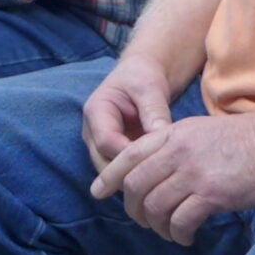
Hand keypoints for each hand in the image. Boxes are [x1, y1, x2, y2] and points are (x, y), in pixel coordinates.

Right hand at [82, 54, 179, 174]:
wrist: (141, 76)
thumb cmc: (143, 76)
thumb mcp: (149, 88)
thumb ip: (154, 111)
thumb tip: (162, 139)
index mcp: (96, 112)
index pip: (106, 142)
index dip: (130, 154)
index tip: (158, 158)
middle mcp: (92, 133)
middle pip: (104, 164)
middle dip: (130, 173)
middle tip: (161, 177)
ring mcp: (100, 146)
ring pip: (112, 173)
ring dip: (134, 177)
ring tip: (161, 178)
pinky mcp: (114, 154)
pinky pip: (122, 172)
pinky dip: (138, 176)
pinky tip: (158, 177)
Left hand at [89, 111, 254, 243]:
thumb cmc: (246, 140)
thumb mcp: (201, 131)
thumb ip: (175, 146)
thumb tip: (155, 172)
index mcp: (173, 133)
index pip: (128, 155)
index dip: (109, 176)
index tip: (99, 192)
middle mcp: (177, 151)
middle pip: (135, 185)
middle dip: (132, 208)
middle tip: (143, 221)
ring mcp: (193, 172)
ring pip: (154, 206)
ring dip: (157, 226)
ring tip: (168, 232)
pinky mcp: (212, 194)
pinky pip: (181, 221)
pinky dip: (178, 234)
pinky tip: (186, 237)